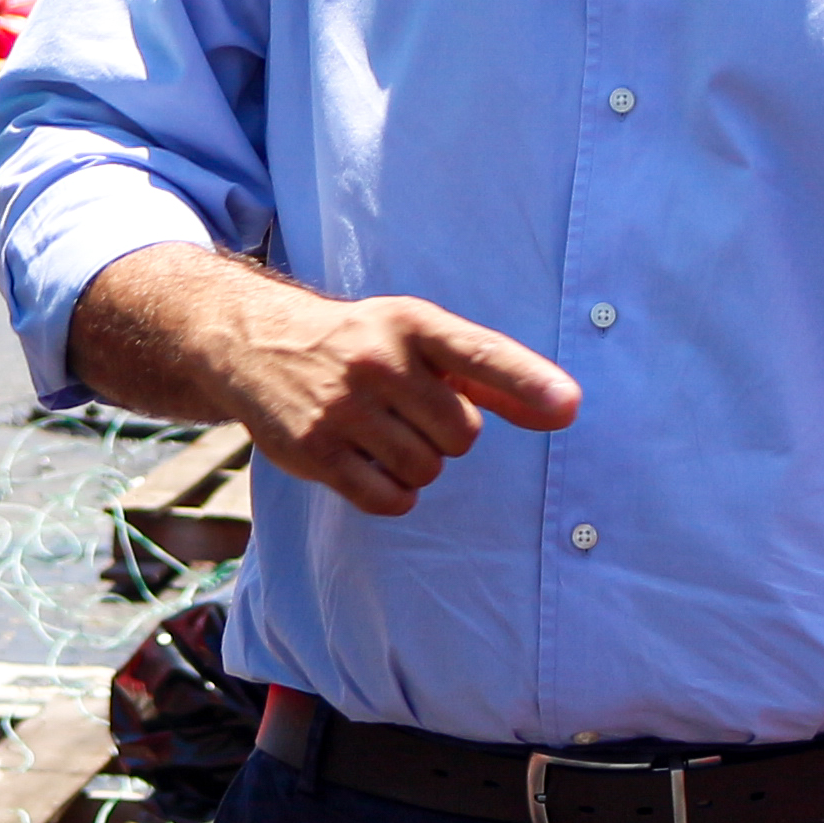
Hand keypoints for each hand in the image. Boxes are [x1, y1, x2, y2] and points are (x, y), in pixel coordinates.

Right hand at [181, 265, 581, 517]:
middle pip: (462, 435)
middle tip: (409, 413)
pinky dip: (392, 494)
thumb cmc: (359, 344)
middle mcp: (377, 361)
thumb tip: (564, 410)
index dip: (527, 382)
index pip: (480, 354)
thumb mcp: (416, 337)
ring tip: (383, 434)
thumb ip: (488, 375)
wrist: (255, 342)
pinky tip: (370, 465)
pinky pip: (389, 499)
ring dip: (417, 466)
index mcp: (412, 324)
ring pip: (427, 470)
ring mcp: (343, 408)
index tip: (568, 407)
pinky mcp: (316, 451)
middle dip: (447, 435)